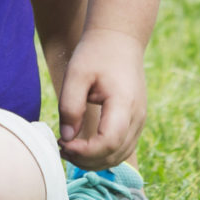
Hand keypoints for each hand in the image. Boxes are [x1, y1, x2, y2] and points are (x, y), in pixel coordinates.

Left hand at [57, 27, 147, 170]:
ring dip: (93, 160)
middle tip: (60, 149)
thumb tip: (67, 138)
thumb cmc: (96, 53)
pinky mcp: (135, 122)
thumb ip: (70, 106)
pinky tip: (81, 145)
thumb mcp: (76, 74)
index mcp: (124, 103)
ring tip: (68, 148)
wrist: (120, 39)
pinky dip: (102, 154)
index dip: (85, 152)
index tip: (63, 145)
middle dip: (86, 160)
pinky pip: (121, 148)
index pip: (109, 143)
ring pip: (120, 156)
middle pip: (115, 155)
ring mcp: (139, 121)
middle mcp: (137, 116)